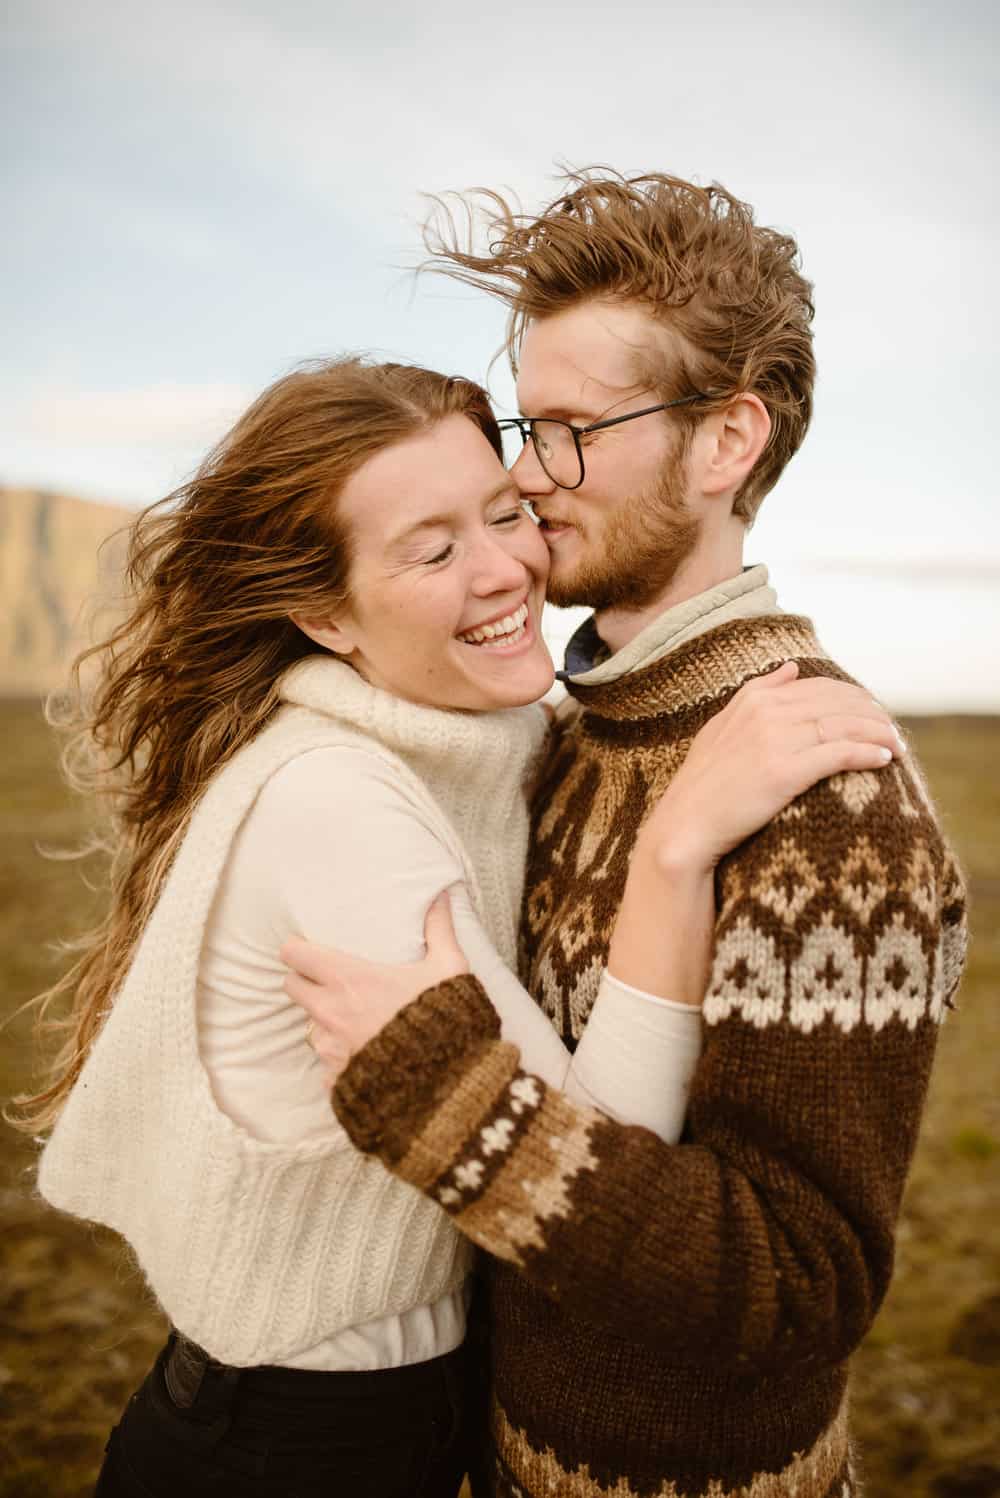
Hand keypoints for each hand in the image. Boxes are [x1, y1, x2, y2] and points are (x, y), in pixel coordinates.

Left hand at [280, 890, 468, 1083]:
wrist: (446, 1080)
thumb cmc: (444, 1017)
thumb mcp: (448, 967)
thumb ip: (439, 929)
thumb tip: (442, 894)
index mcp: (349, 979)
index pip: (294, 955)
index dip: (298, 950)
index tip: (308, 949)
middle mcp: (331, 1012)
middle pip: (291, 988)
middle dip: (305, 983)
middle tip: (329, 982)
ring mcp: (331, 1048)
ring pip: (310, 1027)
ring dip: (325, 1022)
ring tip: (354, 1021)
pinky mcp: (339, 1078)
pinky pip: (327, 1065)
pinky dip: (340, 1060)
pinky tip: (365, 1055)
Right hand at [643, 662, 903, 874]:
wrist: (685, 826)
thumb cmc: (703, 784)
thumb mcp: (722, 727)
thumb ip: (757, 694)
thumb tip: (792, 667)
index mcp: (754, 699)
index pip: (819, 687)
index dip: (853, 698)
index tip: (873, 713)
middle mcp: (766, 713)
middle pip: (838, 703)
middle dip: (873, 714)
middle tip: (893, 730)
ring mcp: (775, 741)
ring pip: (843, 725)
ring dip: (879, 733)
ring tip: (898, 745)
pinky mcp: (784, 772)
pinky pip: (839, 754)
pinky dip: (868, 753)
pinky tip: (886, 759)